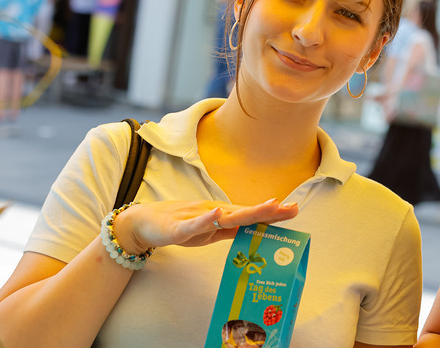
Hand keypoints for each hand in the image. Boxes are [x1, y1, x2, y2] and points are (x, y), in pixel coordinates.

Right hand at [114, 199, 297, 252]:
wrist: (145, 222)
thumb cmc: (181, 224)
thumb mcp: (211, 231)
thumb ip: (232, 231)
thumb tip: (257, 232)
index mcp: (222, 215)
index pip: (252, 215)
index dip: (273, 213)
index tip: (294, 209)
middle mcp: (214, 212)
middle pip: (245, 212)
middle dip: (270, 211)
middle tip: (292, 208)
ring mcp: (197, 217)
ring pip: (227, 216)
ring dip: (249, 211)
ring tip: (270, 206)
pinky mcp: (180, 227)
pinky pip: (195, 224)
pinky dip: (207, 219)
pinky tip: (218, 214)